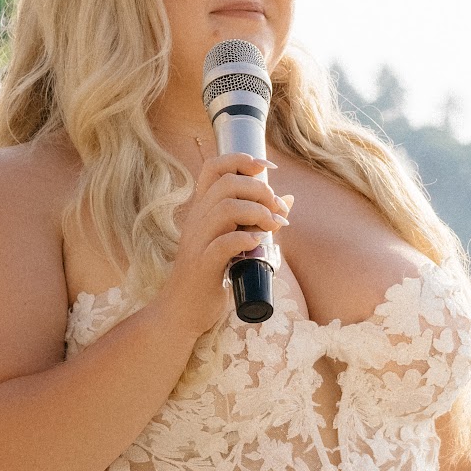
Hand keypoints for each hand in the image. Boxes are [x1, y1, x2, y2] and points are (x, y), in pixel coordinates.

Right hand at [155, 150, 290, 339]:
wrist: (182, 311)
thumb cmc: (210, 275)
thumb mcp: (233, 241)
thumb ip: (257, 220)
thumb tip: (288, 200)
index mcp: (202, 209)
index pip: (213, 167)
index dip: (241, 159)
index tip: (267, 167)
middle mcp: (197, 220)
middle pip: (227, 184)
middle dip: (260, 190)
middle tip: (278, 210)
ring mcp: (198, 242)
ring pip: (225, 209)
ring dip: (257, 212)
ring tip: (274, 226)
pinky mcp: (202, 266)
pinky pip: (222, 244)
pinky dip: (244, 239)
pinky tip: (258, 244)